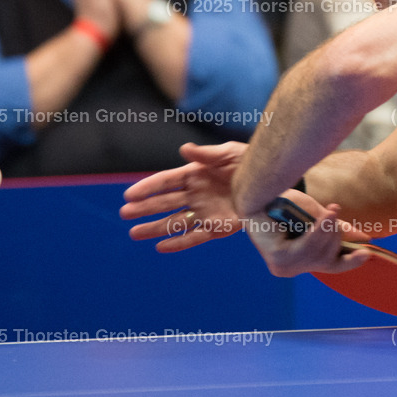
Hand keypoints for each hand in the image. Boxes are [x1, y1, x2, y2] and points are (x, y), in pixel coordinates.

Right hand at [120, 142, 246, 251]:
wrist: (272, 183)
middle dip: (145, 208)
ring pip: (175, 222)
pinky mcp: (218, 227)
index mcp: (195, 174)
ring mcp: (205, 212)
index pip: (166, 181)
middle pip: (165, 203)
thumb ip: (206, 154)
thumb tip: (184, 149)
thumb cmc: (250, 163)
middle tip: (124, 214)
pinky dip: (179, 243)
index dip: (148, 188)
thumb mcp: (230, 153)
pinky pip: (195, 236)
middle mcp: (196, 194)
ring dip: (155, 228)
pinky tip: (161, 247)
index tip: (129, 195)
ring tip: (134, 233)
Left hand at [244, 190, 371, 276]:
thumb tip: (364, 238)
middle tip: (333, 211)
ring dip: (328, 229)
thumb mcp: (317, 217)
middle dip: (336, 235)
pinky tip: (328, 214)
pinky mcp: (279, 257)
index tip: (367, 252)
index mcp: (299, 262)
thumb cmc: (285, 202)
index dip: (349, 262)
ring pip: (321, 254)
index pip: (330, 266)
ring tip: (331, 209)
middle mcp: (289, 269)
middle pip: (329, 259)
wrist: (261, 191)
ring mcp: (282, 266)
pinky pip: (310, 246)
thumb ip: (336, 230)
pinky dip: (320, 229)